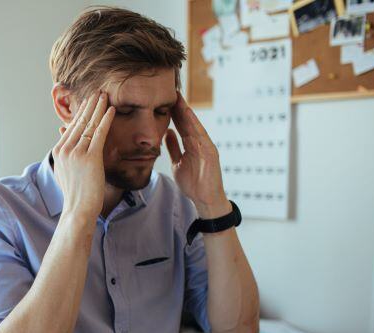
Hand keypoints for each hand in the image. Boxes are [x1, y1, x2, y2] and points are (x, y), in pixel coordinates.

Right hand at [52, 92, 114, 219]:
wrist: (79, 209)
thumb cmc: (76, 194)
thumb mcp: (65, 173)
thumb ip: (65, 158)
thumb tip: (65, 148)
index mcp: (58, 151)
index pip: (71, 127)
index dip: (81, 113)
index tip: (88, 103)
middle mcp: (65, 149)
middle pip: (79, 122)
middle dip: (89, 105)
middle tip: (97, 92)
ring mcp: (76, 152)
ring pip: (89, 125)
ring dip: (98, 108)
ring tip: (104, 96)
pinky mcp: (89, 157)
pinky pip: (99, 133)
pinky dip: (106, 120)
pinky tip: (111, 110)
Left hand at [165, 92, 229, 218]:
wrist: (205, 200)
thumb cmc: (193, 183)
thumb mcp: (178, 163)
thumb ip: (173, 148)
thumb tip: (167, 132)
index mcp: (191, 145)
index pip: (181, 125)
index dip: (173, 112)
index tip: (163, 99)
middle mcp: (199, 143)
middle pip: (187, 121)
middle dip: (179, 106)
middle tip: (170, 91)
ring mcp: (206, 147)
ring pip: (194, 125)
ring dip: (186, 111)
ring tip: (178, 98)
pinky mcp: (210, 153)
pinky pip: (201, 136)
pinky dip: (195, 125)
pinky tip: (188, 115)